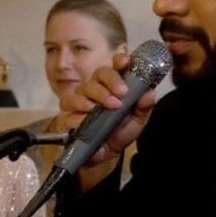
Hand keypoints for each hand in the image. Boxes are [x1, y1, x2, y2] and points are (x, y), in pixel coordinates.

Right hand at [60, 52, 156, 189]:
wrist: (104, 155)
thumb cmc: (119, 132)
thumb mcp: (137, 121)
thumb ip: (143, 106)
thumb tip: (149, 92)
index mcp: (110, 86)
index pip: (112, 68)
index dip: (118, 62)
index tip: (125, 62)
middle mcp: (93, 90)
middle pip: (97, 75)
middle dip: (110, 82)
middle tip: (122, 93)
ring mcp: (77, 103)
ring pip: (82, 91)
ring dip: (96, 97)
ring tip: (109, 107)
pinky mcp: (66, 118)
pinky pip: (69, 112)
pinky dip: (80, 115)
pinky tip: (87, 120)